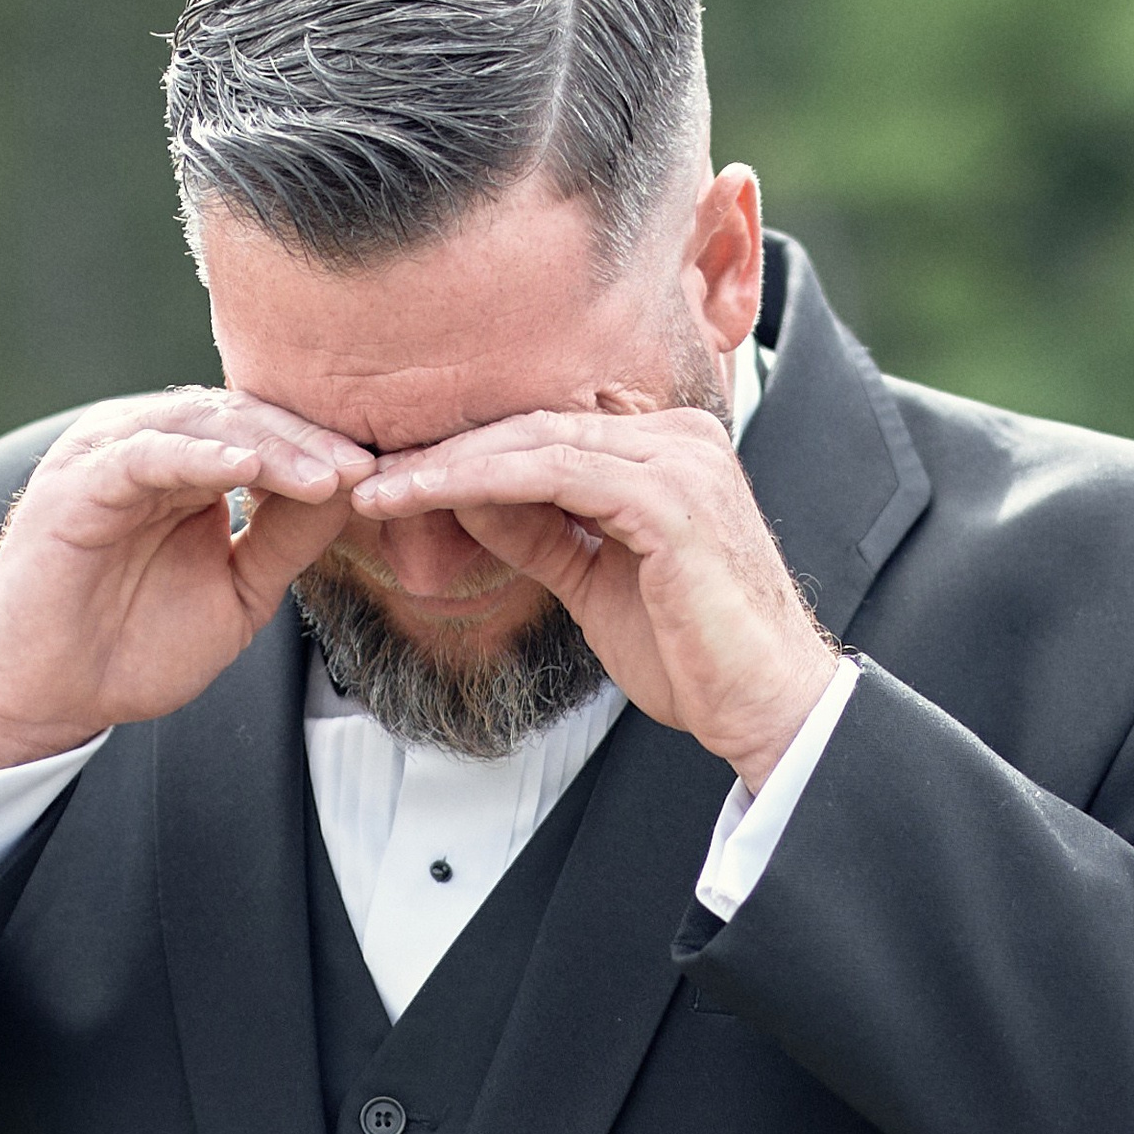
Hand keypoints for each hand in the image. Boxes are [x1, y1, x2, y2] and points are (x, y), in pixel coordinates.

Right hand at [0, 389, 373, 779]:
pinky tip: (250, 471)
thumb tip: (352, 490)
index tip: (386, 474)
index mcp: (183, 463)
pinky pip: (146, 454)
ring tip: (330, 473)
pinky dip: (200, 456)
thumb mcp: (238, 591)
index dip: (324, 448)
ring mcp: (106, 456)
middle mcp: (145, 444)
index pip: (265, 432)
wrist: (51, 699)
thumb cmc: (134, 647)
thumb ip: (287, 539)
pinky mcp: (75, 482)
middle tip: (368, 466)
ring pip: (202, 424)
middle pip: (241, 416)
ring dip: (271, 446)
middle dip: (310, 441)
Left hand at [350, 403, 840, 787]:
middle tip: (368, 473)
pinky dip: (483, 483)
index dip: (467, 453)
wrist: (765, 707)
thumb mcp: (595, 583)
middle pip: (536, 426)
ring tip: (380, 488)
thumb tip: (468, 504)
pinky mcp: (670, 497)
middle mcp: (680, 438)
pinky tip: (429, 498)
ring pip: (537, 442)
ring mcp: (680, 460)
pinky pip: (555, 473)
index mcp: (669, 452)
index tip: (395, 476)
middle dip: (444, 451)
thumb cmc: (694, 655)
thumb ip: (540, 535)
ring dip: (448, 465)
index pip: (548, 433)